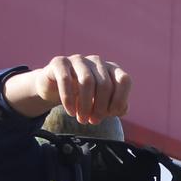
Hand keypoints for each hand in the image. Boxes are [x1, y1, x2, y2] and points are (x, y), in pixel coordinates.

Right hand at [3, 54, 130, 123]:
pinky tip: (71, 112)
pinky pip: (66, 80)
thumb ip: (116, 107)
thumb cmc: (84, 97)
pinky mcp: (60, 62)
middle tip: (93, 121)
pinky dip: (69, 99)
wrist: (55, 89)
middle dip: (101, 107)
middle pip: (105, 84)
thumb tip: (121, 109)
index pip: (124, 80)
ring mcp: (78, 59)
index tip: (111, 115)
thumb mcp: (102, 104)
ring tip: (82, 119)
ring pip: (87, 81)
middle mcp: (97, 61)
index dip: (120, 99)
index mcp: (111, 69)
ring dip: (85, 105)